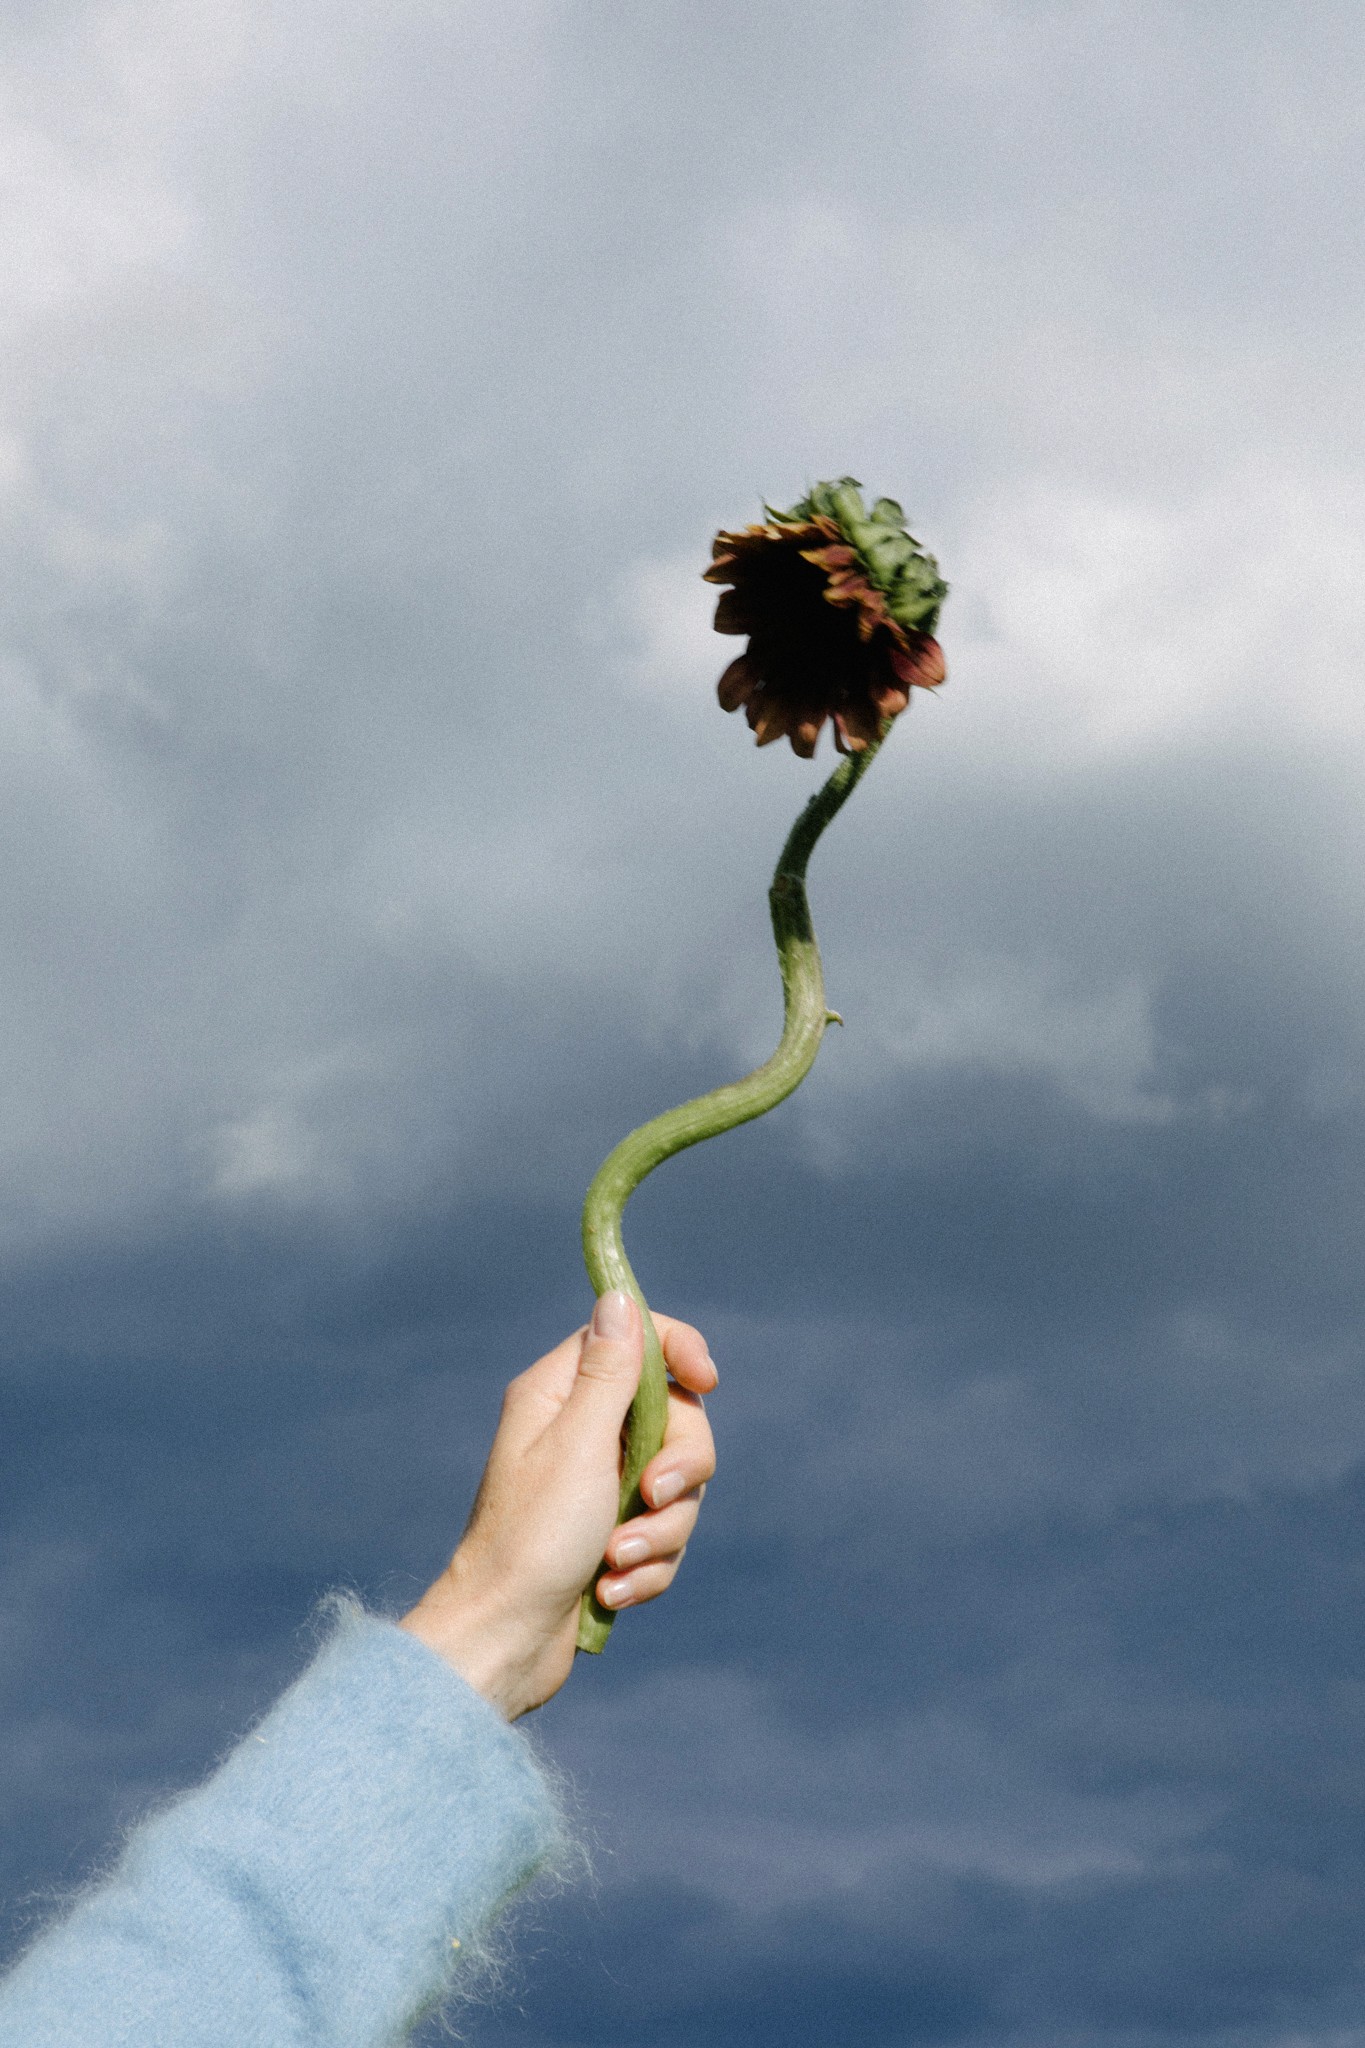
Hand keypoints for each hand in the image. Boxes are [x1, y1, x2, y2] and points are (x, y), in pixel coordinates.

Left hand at [399, 1292, 716, 1719]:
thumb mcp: (577, 1445)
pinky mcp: (610, 1540)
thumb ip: (609, 1373)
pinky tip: (608, 1592)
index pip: (634, 1341)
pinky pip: (663, 1537)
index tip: (707, 1381)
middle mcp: (579, 1435)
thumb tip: (619, 1297)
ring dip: (658, 1532)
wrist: (504, 1643)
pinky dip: (647, 1567)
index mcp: (559, 1396)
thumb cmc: (530, 1541)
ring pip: (676, 1487)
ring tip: (615, 1563)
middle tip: (648, 1497)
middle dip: (676, 1468)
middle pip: (674, 1420)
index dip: (678, 1352)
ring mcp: (597, 1490)